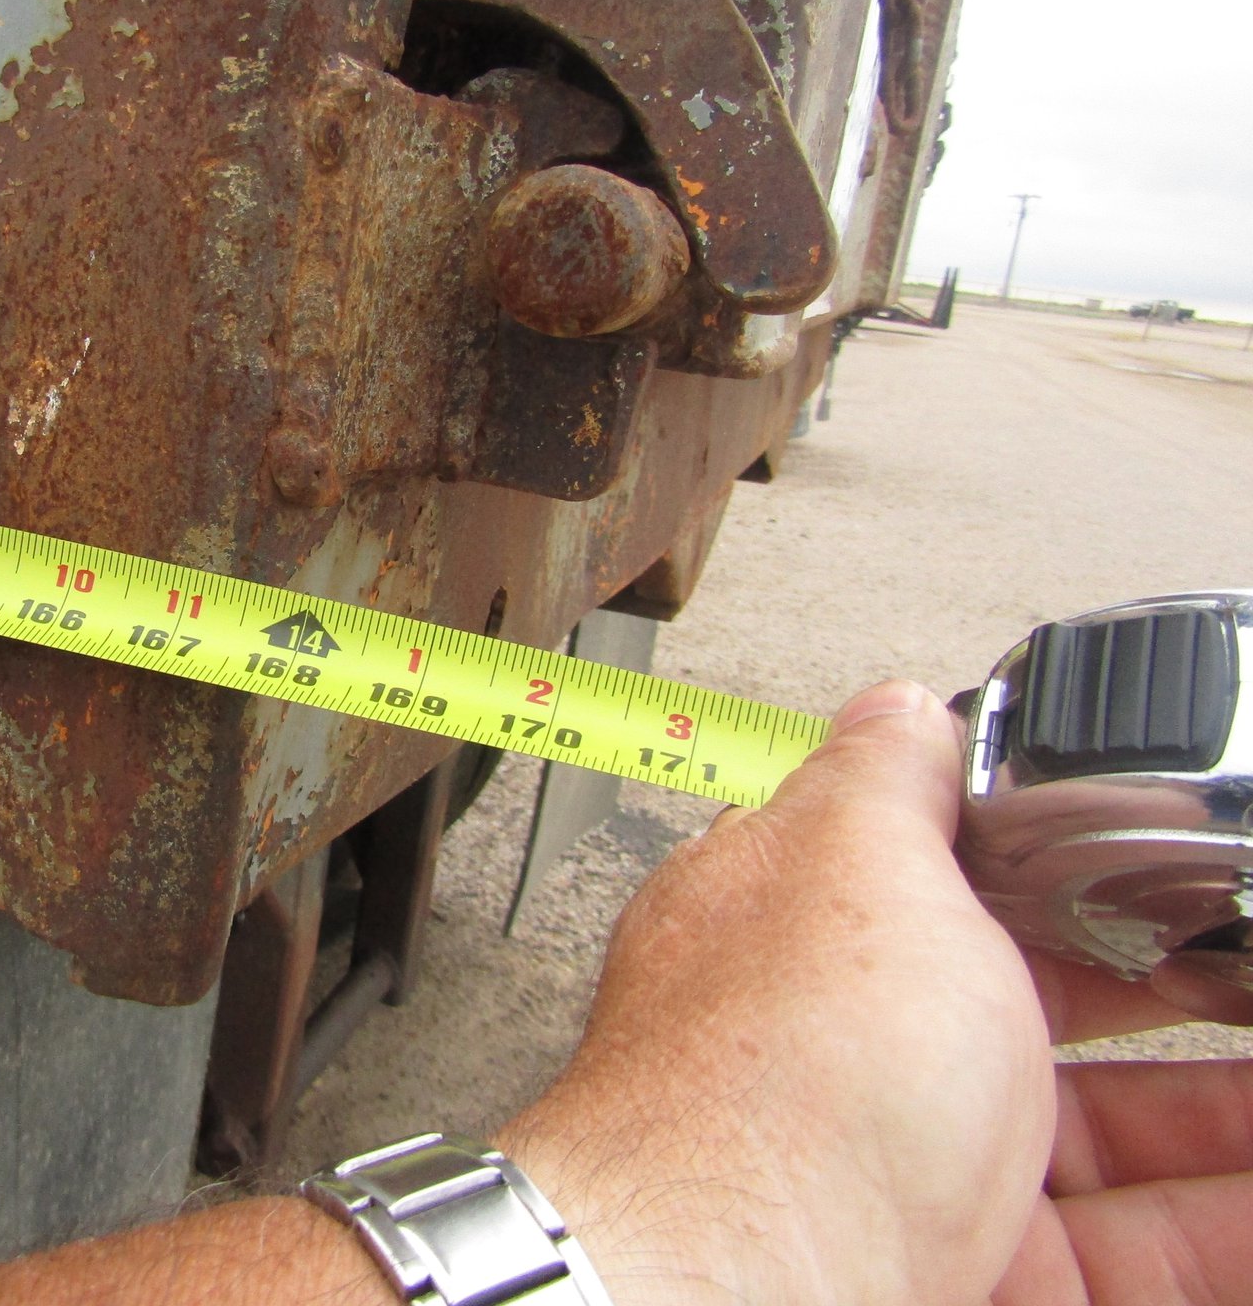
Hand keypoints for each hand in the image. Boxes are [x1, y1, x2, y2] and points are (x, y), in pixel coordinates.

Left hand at [498, 680, 1252, 1304]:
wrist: (749, 1298)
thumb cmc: (783, 1083)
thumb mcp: (854, 862)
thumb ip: (889, 778)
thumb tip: (904, 705)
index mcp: (812, 933)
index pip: (949, 882)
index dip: (1070, 871)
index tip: (1171, 872)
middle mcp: (856, 1056)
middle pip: (1048, 1017)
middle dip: (1174, 994)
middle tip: (1246, 970)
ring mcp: (918, 1179)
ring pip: (1115, 1142)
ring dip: (1223, 1109)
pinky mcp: (990, 1284)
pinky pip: (1144, 1252)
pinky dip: (1226, 1222)